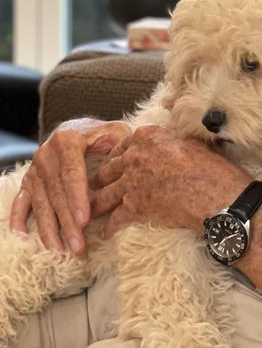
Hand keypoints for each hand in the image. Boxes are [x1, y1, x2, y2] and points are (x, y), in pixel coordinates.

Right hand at [9, 117, 129, 253]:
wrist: (77, 130)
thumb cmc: (101, 135)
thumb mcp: (114, 132)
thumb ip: (120, 146)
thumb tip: (123, 168)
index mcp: (67, 139)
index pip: (72, 173)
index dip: (78, 198)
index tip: (86, 221)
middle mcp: (46, 154)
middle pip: (57, 193)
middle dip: (67, 222)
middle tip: (78, 246)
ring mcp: (35, 169)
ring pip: (41, 202)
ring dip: (49, 229)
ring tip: (61, 250)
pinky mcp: (27, 181)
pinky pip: (20, 202)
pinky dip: (19, 219)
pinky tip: (23, 236)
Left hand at [90, 125, 250, 238]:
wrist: (217, 194)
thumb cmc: (210, 167)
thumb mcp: (189, 141)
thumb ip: (170, 139)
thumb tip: (168, 141)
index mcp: (148, 136)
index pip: (122, 145)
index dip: (116, 157)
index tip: (114, 164)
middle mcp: (135, 156)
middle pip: (109, 169)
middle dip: (101, 180)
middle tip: (96, 187)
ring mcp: (131, 182)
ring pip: (105, 195)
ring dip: (98, 205)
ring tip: (93, 212)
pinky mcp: (134, 208)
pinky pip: (114, 219)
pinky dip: (109, 228)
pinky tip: (107, 233)